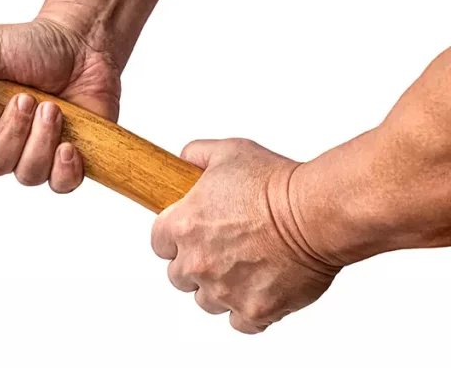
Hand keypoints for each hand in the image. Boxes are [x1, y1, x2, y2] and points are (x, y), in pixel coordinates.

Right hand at [0, 6, 120, 192]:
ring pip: (27, 175)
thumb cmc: (31, 44)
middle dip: (12, 131)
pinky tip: (69, 144)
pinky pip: (61, 184)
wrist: (80, 44)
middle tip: (28, 98)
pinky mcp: (66, 161)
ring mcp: (33, 154)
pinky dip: (64, 168)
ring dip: (41, 140)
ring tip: (53, 108)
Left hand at [151, 138, 341, 333]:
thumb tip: (185, 159)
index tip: (189, 236)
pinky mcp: (255, 310)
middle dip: (194, 265)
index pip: (159, 244)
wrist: (317, 212)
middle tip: (219, 252)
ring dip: (218, 290)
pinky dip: (248, 312)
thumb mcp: (229, 152)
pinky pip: (240, 323)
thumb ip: (197, 154)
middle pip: (178, 277)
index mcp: (183, 227)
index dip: (174, 239)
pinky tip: (258, 293)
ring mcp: (225, 291)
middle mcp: (197, 263)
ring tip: (241, 272)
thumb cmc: (277, 183)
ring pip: (205, 302)